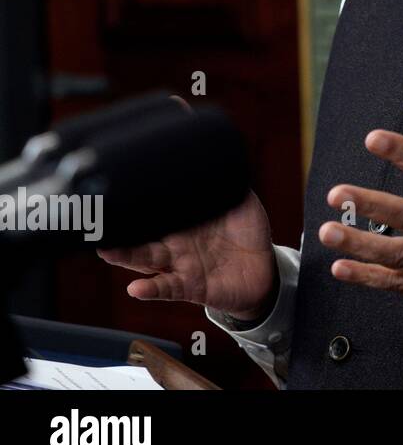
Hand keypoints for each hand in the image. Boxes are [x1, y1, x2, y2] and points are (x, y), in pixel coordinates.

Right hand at [98, 190, 276, 321]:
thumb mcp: (240, 201)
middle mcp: (174, 241)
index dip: (134, 201)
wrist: (264, 267)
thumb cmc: (246, 232)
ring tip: (106, 250)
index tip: (112, 190)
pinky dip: (151, 289)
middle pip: (139, 233)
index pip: (153, 209)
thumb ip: (227, 182)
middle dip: (117, 227)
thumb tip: (218, 155)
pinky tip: (136, 288)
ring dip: (125, 256)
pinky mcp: (189, 287)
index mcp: (182, 219)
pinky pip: (167, 288)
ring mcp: (179, 264)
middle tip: (96, 218)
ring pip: (145, 259)